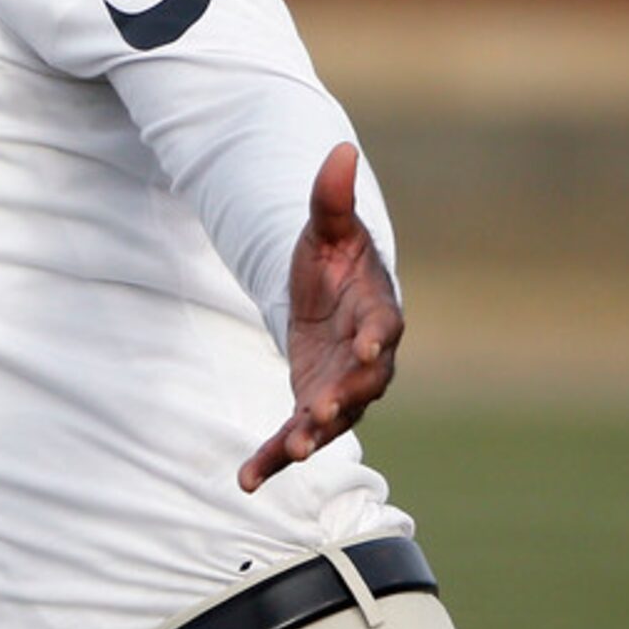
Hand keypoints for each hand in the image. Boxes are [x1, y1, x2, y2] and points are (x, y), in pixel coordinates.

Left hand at [239, 143, 402, 492]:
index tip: (369, 343)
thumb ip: (330, 196)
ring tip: (288, 452)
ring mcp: (341, 389)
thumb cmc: (334, 259)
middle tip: (324, 410)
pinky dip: (271, 459)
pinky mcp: (311, 407)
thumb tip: (340, 147)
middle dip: (345, 398)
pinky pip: (293, 436)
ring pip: (331, 420)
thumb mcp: (326, 226)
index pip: (383, 327)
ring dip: (309, 436)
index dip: (376, 336)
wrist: (328, 295)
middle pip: (363, 384)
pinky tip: (244, 481)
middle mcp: (367, 361)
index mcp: (377, 313)